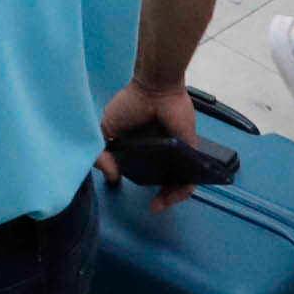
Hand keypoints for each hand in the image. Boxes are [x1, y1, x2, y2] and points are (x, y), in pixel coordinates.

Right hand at [97, 80, 203, 208]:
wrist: (154, 88)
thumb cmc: (131, 104)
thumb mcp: (106, 128)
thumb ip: (102, 152)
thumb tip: (111, 176)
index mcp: (143, 146)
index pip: (145, 171)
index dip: (139, 183)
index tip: (132, 190)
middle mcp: (162, 152)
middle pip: (164, 180)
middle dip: (160, 197)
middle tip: (153, 206)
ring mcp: (177, 154)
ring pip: (178, 182)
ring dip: (171, 197)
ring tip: (159, 205)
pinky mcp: (190, 153)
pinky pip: (190, 177)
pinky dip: (182, 191)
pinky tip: (170, 197)